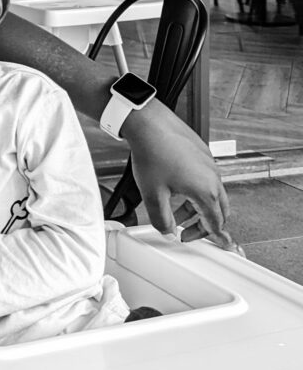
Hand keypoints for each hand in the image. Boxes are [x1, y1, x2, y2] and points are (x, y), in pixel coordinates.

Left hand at [124, 101, 240, 251]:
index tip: (219, 245)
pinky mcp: (203, 153)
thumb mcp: (153, 195)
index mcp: (205, 191)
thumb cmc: (152, 154)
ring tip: (176, 213)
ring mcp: (210, 164)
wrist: (149, 124)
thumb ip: (162, 219)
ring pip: (212, 194)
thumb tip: (167, 231)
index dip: (212, 237)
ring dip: (198, 208)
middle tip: (187, 232)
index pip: (215, 223)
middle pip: (219, 210)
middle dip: (204, 224)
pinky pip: (207, 178)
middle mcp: (213, 177)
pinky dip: (197, 191)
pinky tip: (177, 190)